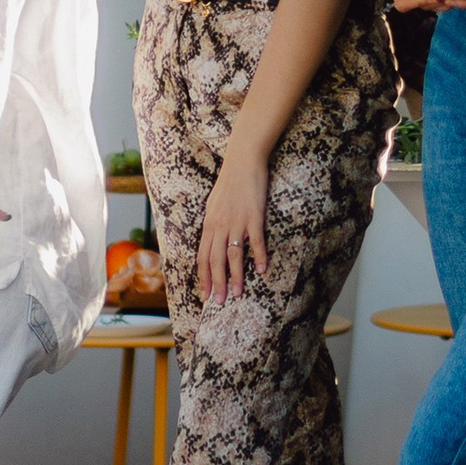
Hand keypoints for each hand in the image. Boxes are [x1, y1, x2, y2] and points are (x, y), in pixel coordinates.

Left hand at [196, 141, 270, 302]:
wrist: (242, 161)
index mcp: (209, 224)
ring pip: (233, 255)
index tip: (206, 294)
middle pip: (215, 260)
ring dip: (235, 276)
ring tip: (237, 294)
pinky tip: (263, 270)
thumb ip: (213, 224)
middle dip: (216, 284)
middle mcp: (220, 226)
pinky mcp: (254, 216)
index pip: (202, 257)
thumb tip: (211, 239)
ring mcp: (237, 222)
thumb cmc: (229, 183)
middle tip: (219, 302)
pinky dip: (260, 257)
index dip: (203, 277)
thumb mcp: (214, 204)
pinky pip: (256, 241)